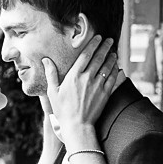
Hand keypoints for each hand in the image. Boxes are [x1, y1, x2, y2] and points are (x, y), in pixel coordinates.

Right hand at [44, 35, 119, 149]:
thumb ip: (51, 74)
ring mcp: (98, 86)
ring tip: (113, 51)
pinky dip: (115, 70)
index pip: (86, 55)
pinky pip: (112, 78)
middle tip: (109, 39)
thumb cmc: (62, 110)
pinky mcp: (105, 94)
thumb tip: (46, 60)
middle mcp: (87, 78)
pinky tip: (116, 65)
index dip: (93, 44)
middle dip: (105, 47)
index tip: (98, 37)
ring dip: (111, 57)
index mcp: (74, 76)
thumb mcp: (53, 92)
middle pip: (99, 58)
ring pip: (107, 67)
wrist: (77, 126)